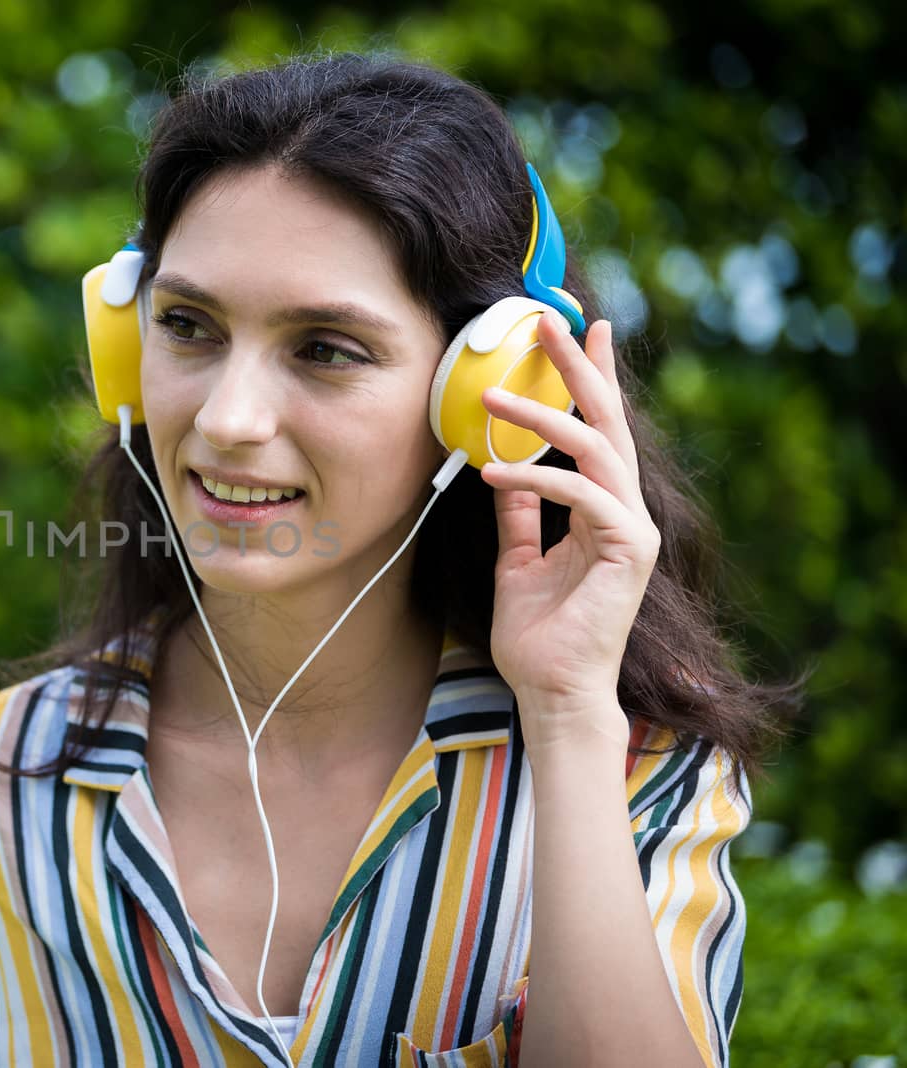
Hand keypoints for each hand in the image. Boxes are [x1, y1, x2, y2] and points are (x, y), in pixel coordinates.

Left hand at [477, 314, 658, 752]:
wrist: (553, 690)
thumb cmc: (538, 636)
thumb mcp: (517, 562)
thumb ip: (520, 517)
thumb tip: (504, 472)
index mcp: (603, 510)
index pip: (598, 431)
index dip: (590, 379)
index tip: (578, 331)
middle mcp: (625, 511)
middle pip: (606, 423)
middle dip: (579, 369)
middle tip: (550, 323)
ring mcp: (631, 529)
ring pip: (594, 449)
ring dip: (542, 417)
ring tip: (494, 396)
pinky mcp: (626, 550)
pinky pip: (581, 496)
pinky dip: (537, 479)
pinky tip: (493, 473)